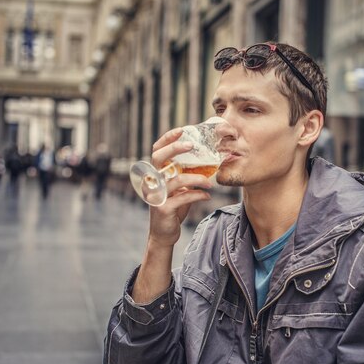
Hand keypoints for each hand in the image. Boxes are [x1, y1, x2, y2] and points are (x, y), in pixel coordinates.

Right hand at [147, 128, 212, 247]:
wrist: (164, 233)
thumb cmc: (173, 208)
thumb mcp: (179, 189)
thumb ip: (185, 176)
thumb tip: (205, 162)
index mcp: (156, 175)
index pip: (157, 151)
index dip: (167, 139)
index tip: (181, 131)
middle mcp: (153, 182)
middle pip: (159, 158)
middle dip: (175, 149)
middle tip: (192, 146)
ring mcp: (157, 195)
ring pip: (177, 180)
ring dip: (196, 178)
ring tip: (210, 182)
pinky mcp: (163, 208)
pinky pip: (183, 197)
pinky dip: (197, 195)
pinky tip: (207, 196)